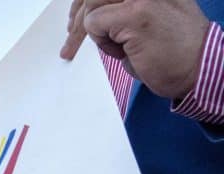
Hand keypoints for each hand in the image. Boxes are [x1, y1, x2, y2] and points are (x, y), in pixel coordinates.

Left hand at [61, 0, 209, 98]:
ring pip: (92, 5)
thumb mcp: (147, 17)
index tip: (75, 21)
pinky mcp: (135, 15)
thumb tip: (92, 12)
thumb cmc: (173, 51)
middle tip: (73, 41)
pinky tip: (122, 50)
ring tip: (117, 46)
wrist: (198, 69)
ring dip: (95, 30)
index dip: (86, 3)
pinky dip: (101, 41)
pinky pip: (94, 22)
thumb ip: (121, 8)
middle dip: (81, 17)